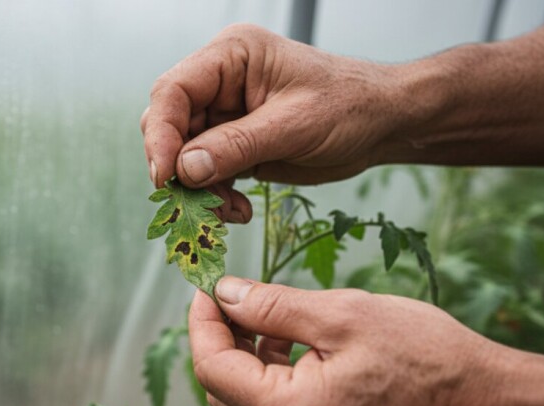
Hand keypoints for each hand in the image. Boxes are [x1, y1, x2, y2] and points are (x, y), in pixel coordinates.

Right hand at [141, 24, 406, 190]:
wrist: (381, 124)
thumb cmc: (349, 107)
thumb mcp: (294, 126)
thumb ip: (236, 146)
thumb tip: (184, 170)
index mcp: (231, 56)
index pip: (173, 91)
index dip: (162, 134)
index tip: (166, 177)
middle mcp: (219, 81)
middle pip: (170, 125)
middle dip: (179, 169)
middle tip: (197, 204)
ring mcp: (224, 113)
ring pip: (183, 156)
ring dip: (199, 190)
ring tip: (230, 211)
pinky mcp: (233, 143)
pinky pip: (205, 173)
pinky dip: (215, 196)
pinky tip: (238, 210)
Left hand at [188, 276, 512, 405]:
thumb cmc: (425, 356)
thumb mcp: (342, 315)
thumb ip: (271, 307)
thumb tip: (224, 293)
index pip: (211, 367)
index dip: (202, 321)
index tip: (209, 285)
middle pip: (222, 390)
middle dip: (219, 340)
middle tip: (232, 297)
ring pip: (247, 404)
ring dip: (245, 359)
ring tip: (267, 317)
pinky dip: (271, 380)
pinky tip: (293, 347)